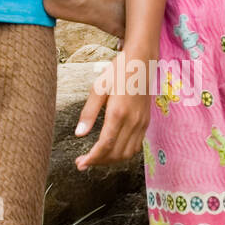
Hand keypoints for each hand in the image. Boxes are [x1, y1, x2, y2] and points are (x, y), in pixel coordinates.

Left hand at [73, 52, 150, 170]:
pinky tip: (112, 150)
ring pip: (127, 154)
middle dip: (99, 162)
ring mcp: (141, 123)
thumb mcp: (98, 88)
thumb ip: (88, 113)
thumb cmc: (118, 71)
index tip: (81, 164)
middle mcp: (132, 121)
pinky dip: (123, 153)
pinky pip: (136, 146)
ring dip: (111, 160)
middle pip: (116, 154)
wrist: (142, 61)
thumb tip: (79, 134)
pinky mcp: (146, 122)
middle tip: (83, 162)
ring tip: (96, 158)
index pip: (105, 145)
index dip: (92, 158)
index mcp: (118, 113)